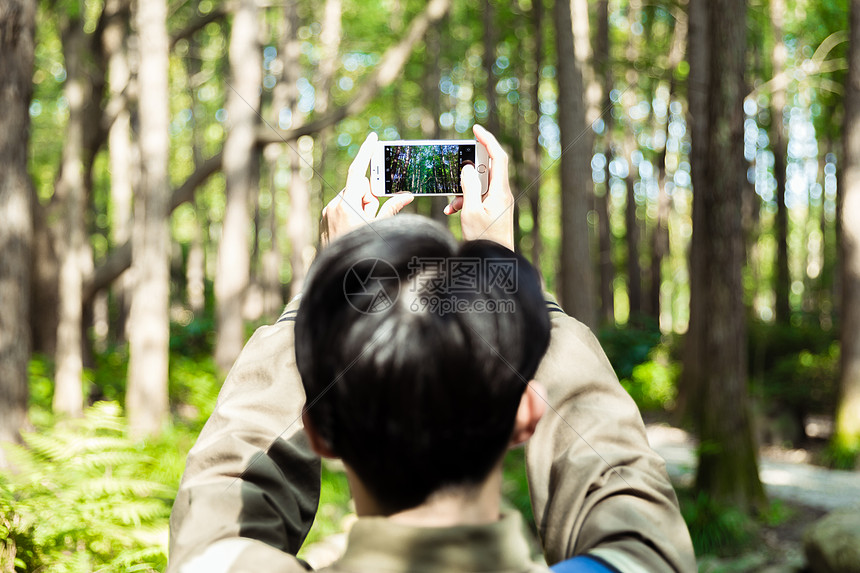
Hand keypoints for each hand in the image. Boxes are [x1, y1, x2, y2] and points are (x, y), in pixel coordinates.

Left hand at [320, 132, 413, 245]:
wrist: (341, 274)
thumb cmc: (362, 251)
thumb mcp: (380, 228)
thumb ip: (392, 208)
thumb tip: (407, 194)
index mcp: (348, 205)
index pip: (358, 171)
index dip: (366, 153)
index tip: (372, 137)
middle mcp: (335, 204)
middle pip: (359, 188)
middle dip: (369, 198)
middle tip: (372, 216)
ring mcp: (328, 211)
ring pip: (351, 198)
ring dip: (360, 207)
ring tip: (362, 227)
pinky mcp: (325, 218)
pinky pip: (342, 207)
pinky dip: (351, 213)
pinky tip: (353, 229)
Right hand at [444, 124, 514, 250]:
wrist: (495, 262)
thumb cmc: (484, 240)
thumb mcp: (470, 212)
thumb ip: (468, 187)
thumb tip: (468, 169)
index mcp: (500, 191)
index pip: (498, 157)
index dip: (488, 139)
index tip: (476, 128)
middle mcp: (502, 194)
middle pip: (487, 169)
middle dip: (469, 169)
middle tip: (457, 168)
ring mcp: (499, 203)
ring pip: (480, 185)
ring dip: (463, 191)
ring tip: (452, 205)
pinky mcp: (494, 211)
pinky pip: (479, 198)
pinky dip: (466, 201)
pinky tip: (454, 212)